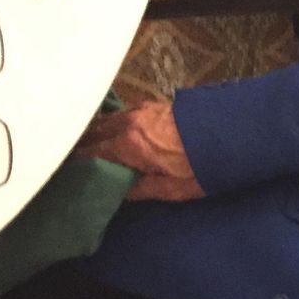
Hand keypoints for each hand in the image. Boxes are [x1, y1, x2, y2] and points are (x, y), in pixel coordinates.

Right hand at [74, 101, 203, 201]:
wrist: (232, 135)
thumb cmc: (203, 168)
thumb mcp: (173, 189)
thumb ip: (140, 190)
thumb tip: (118, 192)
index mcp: (128, 146)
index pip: (91, 154)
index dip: (76, 163)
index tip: (65, 170)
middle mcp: (127, 124)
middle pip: (93, 134)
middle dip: (79, 146)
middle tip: (68, 158)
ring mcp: (139, 111)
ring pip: (105, 121)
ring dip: (93, 133)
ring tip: (85, 146)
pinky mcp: (151, 105)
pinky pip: (120, 114)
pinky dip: (109, 124)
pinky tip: (111, 132)